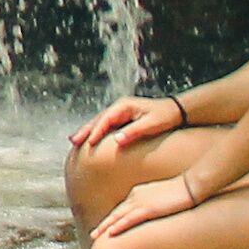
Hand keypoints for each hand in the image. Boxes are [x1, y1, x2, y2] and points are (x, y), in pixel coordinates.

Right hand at [69, 92, 186, 153]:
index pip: (106, 119)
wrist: (175, 111)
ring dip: (87, 130)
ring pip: (99, 121)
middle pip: (98, 119)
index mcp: (124, 106)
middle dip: (85, 130)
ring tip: (75, 140)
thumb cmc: (165, 117)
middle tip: (73, 141)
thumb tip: (117, 141)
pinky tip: (89, 138)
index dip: (97, 131)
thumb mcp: (151, 125)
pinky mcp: (122, 117)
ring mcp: (120, 111)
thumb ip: (133, 132)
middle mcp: (119, 107)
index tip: (89, 143)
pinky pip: (105, 124)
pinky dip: (95, 131)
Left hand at [88, 173, 202, 244]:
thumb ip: (153, 204)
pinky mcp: (148, 208)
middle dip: (103, 225)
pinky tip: (110, 233)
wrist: (192, 185)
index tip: (104, 228)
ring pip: (117, 217)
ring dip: (105, 227)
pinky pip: (129, 219)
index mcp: (138, 192)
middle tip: (93, 235)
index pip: (122, 208)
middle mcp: (135, 196)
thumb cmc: (182, 192)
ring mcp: (140, 202)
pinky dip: (118, 226)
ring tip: (95, 237)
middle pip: (115, 213)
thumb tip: (152, 214)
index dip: (112, 219)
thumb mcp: (163, 198)